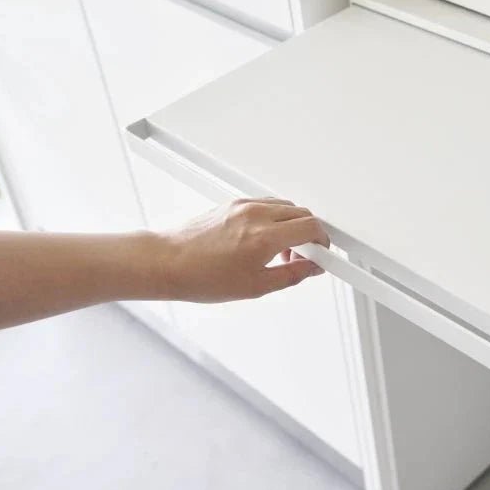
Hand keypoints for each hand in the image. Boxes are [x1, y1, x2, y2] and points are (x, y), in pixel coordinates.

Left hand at [161, 198, 329, 302]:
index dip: (323, 243)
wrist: (166, 263)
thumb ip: (291, 275)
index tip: (321, 256)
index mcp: (264, 236)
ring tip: (278, 251)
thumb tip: (310, 269)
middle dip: (309, 235)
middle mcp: (256, 214)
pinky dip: (274, 219)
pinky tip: (262, 241)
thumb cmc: (200, 276)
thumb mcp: (255, 286)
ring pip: (285, 206)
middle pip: (302, 213)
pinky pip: (266, 204)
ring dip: (291, 225)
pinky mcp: (232, 203)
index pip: (312, 227)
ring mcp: (243, 205)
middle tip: (301, 257)